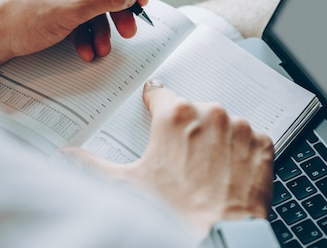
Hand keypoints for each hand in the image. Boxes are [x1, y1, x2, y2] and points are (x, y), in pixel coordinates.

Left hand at [0, 0, 146, 72]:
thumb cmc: (10, 17)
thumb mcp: (69, 7)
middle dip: (112, 10)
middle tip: (126, 29)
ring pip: (83, 1)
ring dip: (97, 27)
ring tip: (102, 48)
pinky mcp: (39, 2)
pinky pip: (69, 12)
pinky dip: (80, 31)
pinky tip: (85, 49)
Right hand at [60, 79, 274, 238]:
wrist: (219, 238)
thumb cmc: (174, 212)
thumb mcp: (124, 186)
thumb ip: (88, 164)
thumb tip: (64, 155)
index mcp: (175, 114)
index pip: (160, 93)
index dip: (154, 102)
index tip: (154, 103)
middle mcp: (210, 113)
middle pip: (192, 110)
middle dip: (185, 129)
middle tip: (177, 158)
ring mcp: (239, 128)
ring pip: (221, 124)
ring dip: (213, 140)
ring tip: (203, 170)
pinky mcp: (262, 146)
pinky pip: (248, 138)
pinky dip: (238, 151)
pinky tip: (226, 172)